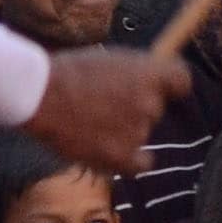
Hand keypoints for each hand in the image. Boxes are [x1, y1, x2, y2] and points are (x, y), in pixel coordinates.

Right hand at [21, 47, 192, 177]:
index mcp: (150, 72)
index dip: (170, 84)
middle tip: (104, 104)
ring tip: (89, 122)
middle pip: (155, 107)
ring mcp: (138, 131)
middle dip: (135, 106)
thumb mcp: (107, 59)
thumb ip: (133, 71)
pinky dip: (130, 159)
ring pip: (140, 132)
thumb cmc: (67, 72)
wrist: (40, 95)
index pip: (181, 79)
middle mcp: (150, 102)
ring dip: (123, 130)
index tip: (160, 86)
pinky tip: (113, 152)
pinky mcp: (121, 157)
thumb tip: (145, 80)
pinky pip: (140, 163)